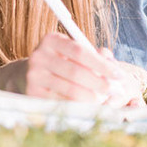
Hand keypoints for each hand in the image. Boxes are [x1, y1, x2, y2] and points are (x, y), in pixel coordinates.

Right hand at [8, 33, 140, 104]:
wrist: (27, 74)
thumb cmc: (59, 62)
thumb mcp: (72, 53)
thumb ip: (92, 54)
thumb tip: (110, 59)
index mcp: (50, 40)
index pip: (79, 51)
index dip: (101, 64)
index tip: (119, 75)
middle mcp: (39, 56)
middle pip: (76, 73)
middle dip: (100, 84)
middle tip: (116, 91)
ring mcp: (34, 75)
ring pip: (71, 91)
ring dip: (93, 97)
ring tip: (105, 99)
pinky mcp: (33, 93)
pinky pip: (63, 103)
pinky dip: (81, 106)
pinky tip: (90, 105)